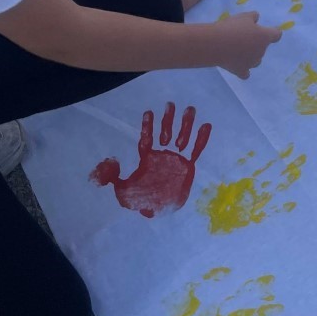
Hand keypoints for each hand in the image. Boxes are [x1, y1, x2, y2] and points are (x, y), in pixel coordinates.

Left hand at [89, 102, 211, 217]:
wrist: (160, 211)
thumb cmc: (142, 201)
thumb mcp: (123, 191)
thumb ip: (113, 178)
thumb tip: (111, 162)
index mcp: (148, 159)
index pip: (147, 138)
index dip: (147, 126)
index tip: (148, 112)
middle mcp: (162, 155)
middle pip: (166, 132)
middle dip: (168, 119)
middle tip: (170, 104)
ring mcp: (176, 159)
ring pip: (182, 137)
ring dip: (185, 124)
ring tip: (190, 109)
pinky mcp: (188, 166)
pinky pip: (196, 150)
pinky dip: (201, 138)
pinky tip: (205, 125)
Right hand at [209, 10, 284, 78]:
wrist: (216, 44)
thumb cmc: (232, 28)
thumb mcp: (243, 16)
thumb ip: (253, 16)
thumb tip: (256, 18)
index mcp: (264, 37)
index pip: (276, 35)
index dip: (273, 32)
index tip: (269, 31)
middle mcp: (261, 51)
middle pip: (263, 47)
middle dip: (255, 42)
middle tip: (240, 36)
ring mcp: (252, 63)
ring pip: (256, 60)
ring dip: (251, 56)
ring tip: (238, 50)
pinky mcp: (241, 71)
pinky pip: (246, 73)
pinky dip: (244, 70)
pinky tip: (238, 65)